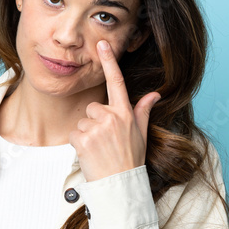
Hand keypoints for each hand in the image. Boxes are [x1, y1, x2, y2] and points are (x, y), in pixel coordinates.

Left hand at [69, 40, 160, 182]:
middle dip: (94, 121)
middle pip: (93, 107)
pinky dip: (79, 144)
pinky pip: (74, 134)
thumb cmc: (130, 159)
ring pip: (82, 121)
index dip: (109, 62)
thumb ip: (143, 110)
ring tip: (99, 149)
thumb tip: (154, 94)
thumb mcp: (141, 133)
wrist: (120, 184)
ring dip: (86, 134)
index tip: (102, 45)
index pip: (117, 82)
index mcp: (125, 113)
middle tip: (104, 141)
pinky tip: (90, 154)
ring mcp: (97, 127)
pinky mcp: (83, 139)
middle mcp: (112, 117)